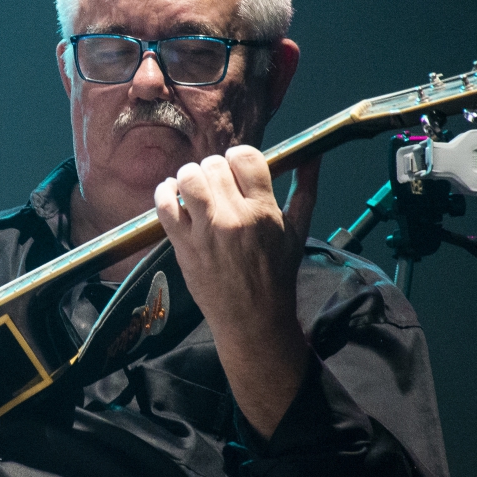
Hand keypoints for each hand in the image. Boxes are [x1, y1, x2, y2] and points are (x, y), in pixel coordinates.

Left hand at [155, 147, 320, 436]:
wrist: (252, 319)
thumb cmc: (276, 274)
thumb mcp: (298, 232)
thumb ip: (305, 190)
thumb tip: (312, 156)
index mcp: (263, 211)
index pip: (245, 157)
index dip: (238, 156)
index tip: (236, 167)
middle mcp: (233, 217)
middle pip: (214, 165)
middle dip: (214, 169)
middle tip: (216, 182)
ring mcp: (205, 231)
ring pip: (188, 178)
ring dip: (189, 175)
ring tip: (194, 186)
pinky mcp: (182, 245)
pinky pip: (164, 205)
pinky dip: (164, 192)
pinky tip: (172, 193)